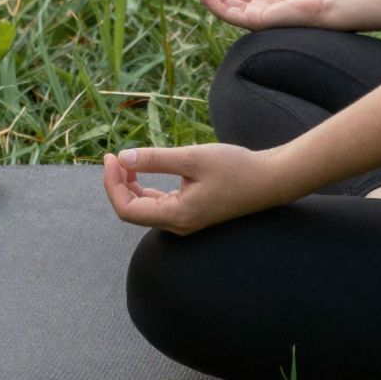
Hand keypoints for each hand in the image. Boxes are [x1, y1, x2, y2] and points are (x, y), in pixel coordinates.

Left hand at [102, 140, 290, 234]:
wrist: (269, 179)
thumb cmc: (235, 168)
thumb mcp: (192, 158)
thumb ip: (155, 159)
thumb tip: (123, 158)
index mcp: (176, 215)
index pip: (127, 209)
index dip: (112, 184)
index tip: (111, 157)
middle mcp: (178, 224)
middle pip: (133, 211)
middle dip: (118, 184)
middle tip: (114, 156)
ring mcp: (185, 220)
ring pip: (145, 208)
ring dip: (130, 186)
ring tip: (125, 161)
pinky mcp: (192, 212)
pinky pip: (159, 204)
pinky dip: (146, 188)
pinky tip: (143, 170)